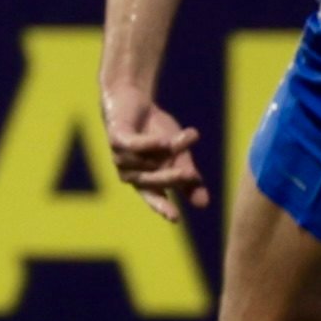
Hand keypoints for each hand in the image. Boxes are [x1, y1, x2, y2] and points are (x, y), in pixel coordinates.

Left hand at [104, 86, 209, 221]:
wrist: (133, 102)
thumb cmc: (157, 133)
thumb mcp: (178, 157)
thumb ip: (189, 179)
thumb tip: (204, 204)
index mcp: (145, 180)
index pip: (154, 198)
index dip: (163, 208)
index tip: (175, 218)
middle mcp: (130, 173)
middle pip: (152, 181)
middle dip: (171, 178)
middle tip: (190, 175)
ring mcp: (120, 157)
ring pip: (149, 158)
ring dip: (173, 148)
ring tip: (190, 136)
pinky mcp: (116, 139)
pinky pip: (134, 144)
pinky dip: (150, 143)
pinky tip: (164, 141)